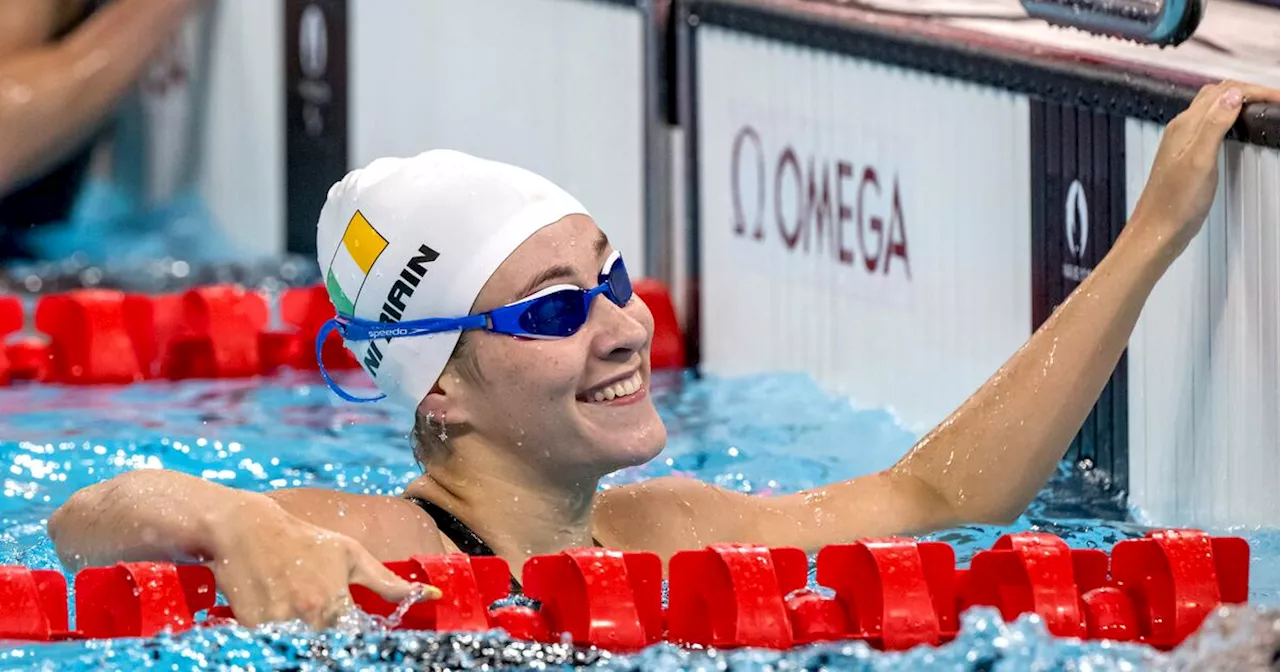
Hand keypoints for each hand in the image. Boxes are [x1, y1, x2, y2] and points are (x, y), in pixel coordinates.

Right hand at [205, 493, 439, 629]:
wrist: (245, 529)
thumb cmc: (304, 541)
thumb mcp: (350, 555)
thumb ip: (390, 583)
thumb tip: (433, 595)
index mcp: (334, 601)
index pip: (354, 639)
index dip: (354, 636)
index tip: (351, 627)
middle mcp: (306, 616)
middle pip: (327, 646)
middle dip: (328, 635)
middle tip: (320, 610)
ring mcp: (276, 625)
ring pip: (300, 646)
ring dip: (303, 635)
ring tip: (298, 605)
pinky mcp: (249, 628)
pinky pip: (271, 644)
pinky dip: (277, 636)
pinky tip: (277, 610)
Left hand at [1130, 81, 1279, 261]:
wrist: (1157, 231)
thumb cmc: (1175, 203)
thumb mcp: (1200, 161)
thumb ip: (1214, 125)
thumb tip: (1233, 94)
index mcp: (1185, 126)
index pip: (1223, 92)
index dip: (1254, 91)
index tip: (1277, 99)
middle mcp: (1181, 129)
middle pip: (1217, 94)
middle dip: (1247, 91)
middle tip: (1274, 101)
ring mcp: (1182, 142)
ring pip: (1212, 108)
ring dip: (1237, 101)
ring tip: (1261, 108)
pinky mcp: (1187, 155)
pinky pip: (1209, 125)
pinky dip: (1228, 118)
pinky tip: (1237, 128)